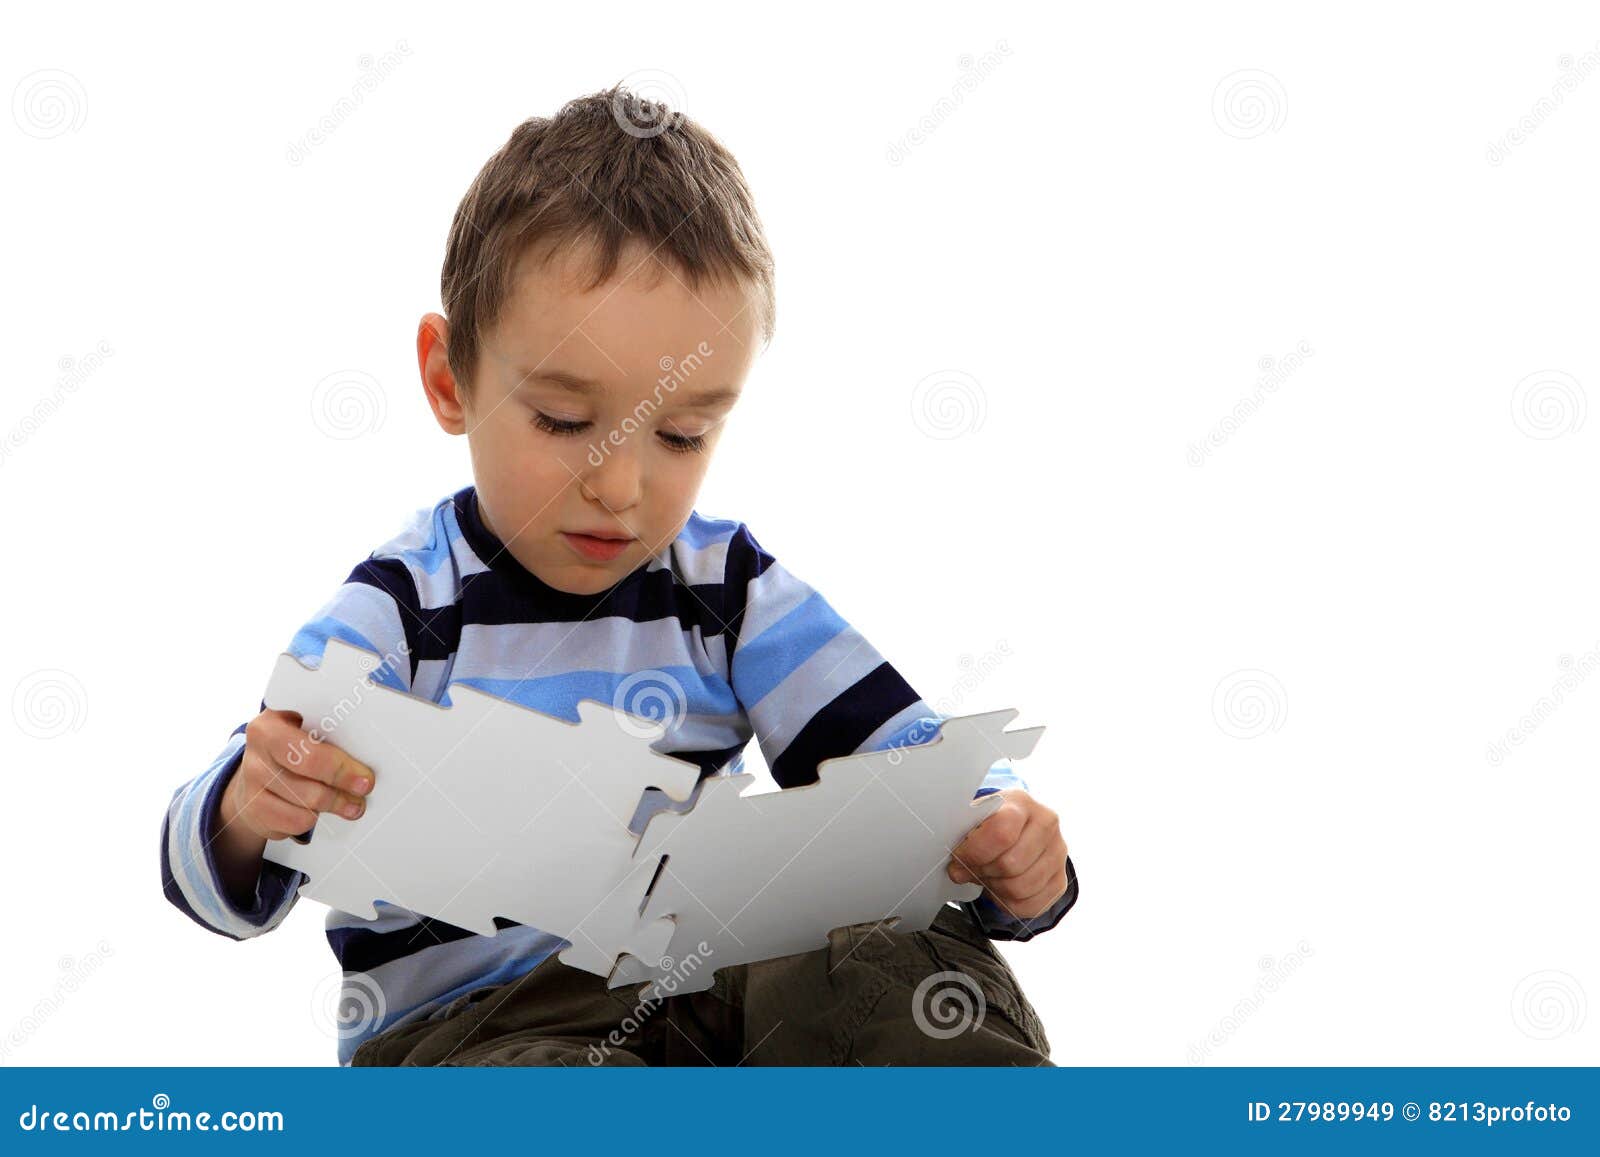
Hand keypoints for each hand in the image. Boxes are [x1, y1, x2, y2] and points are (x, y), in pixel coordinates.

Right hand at [219, 709, 375, 841]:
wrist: (255, 779)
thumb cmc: (289, 751)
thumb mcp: (304, 732)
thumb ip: (329, 735)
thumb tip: (370, 754)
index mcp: (271, 723)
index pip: (310, 743)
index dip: (340, 762)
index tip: (365, 775)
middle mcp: (257, 749)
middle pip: (309, 768)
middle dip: (343, 781)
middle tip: (364, 788)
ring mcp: (252, 780)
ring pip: (306, 800)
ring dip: (335, 804)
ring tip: (349, 803)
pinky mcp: (254, 809)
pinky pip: (295, 821)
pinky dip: (312, 819)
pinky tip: (317, 811)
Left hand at [946, 788, 1067, 919]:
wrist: (1019, 828)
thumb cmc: (991, 823)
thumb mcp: (976, 816)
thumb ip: (963, 834)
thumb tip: (955, 867)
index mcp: (1021, 803)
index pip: (1002, 833)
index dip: (974, 852)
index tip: (959, 857)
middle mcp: (1047, 825)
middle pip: (1011, 865)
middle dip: (982, 872)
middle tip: (969, 870)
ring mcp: (1058, 853)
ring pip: (1020, 888)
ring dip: (994, 888)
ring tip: (985, 876)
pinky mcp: (1061, 879)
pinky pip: (1030, 906)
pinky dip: (1007, 903)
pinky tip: (999, 888)